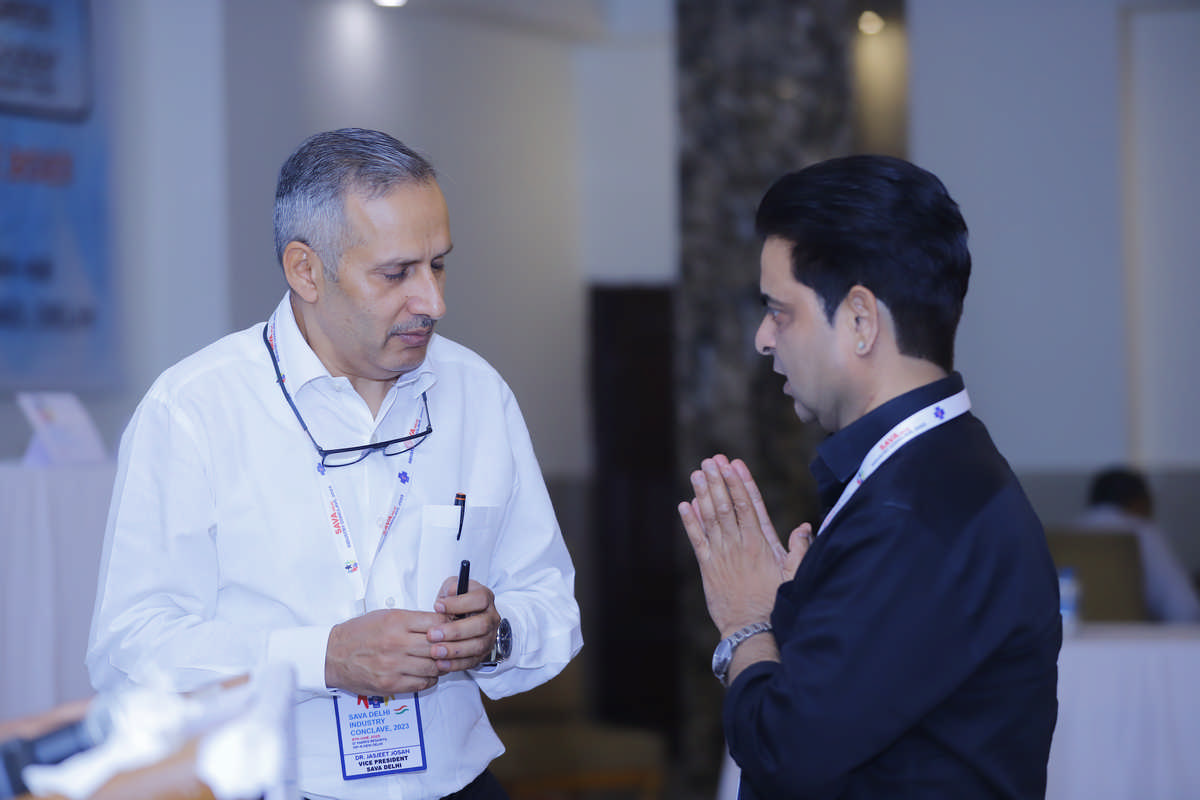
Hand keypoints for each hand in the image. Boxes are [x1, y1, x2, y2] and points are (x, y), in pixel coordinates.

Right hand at [325, 609, 444, 694]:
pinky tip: (426, 673)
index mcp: (397, 621)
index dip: (449, 627)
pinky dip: (429, 679)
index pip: (437, 624)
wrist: (333, 655)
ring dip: (440, 665)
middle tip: (450, 648)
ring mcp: (394, 665)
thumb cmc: (359, 633)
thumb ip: (413, 620)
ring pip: (433, 667)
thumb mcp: (386, 616)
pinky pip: (421, 683)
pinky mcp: (390, 684)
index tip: (451, 629)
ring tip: (438, 661)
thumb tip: (441, 623)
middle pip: (438, 646)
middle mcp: (397, 643)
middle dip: (447, 647)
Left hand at [429, 576, 500, 673]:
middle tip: (432, 634)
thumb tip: (451, 592)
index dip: (459, 603)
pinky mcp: (482, 654)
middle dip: (455, 631)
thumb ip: (452, 588)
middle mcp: (491, 618)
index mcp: (485, 598)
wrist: (462, 617)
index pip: (480, 599)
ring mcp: (489, 637)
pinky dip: (455, 664)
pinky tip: (440, 663)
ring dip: (455, 650)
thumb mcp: (453, 588)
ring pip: (478, 645)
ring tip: (434, 651)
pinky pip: (472, 661)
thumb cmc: (456, 601)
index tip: (438, 606)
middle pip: (481, 625)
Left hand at [678, 454, 811, 636]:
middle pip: (726, 505)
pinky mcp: (708, 567)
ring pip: (710, 517)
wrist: (752, 629)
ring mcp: (721, 554)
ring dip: (703, 494)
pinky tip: (685, 505)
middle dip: (719, 480)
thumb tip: (805, 527)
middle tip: (711, 460)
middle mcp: (738, 544)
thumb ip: (800, 549)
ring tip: (698, 473)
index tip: (734, 464)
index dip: (739, 482)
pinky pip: (697, 540)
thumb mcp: (794, 575)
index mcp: (760, 543)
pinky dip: (690, 522)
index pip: (748, 505)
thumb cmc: (775, 602)